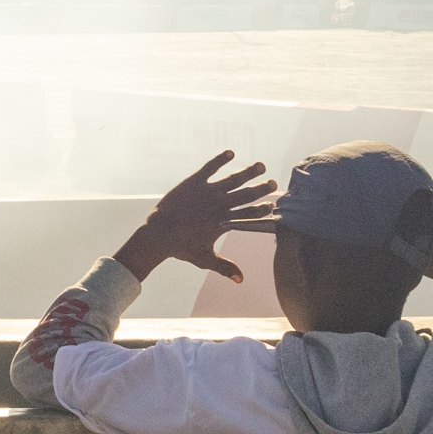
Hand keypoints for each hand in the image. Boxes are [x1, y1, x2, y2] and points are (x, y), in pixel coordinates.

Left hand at [115, 150, 274, 283]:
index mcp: (224, 222)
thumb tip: (242, 280)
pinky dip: (220, 159)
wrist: (159, 233)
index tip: (273, 205)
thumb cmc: (181, 248)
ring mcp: (208, 192)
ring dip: (248, 172)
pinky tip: (230, 152)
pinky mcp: (194, 182)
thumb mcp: (205, 259)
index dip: (262, 210)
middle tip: (273, 183)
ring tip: (260, 165)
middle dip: (261, 189)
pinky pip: (210, 167)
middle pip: (246, 195)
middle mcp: (219, 205)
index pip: (248, 215)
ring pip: (233, 179)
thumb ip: (225, 268)